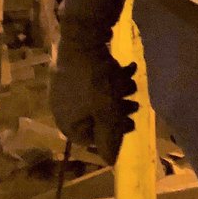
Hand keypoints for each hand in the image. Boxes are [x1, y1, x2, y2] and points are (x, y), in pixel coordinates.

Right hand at [50, 40, 138, 164]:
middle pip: (96, 115)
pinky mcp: (77, 66)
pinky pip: (98, 78)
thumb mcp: (107, 111)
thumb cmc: (95, 79)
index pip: (88, 138)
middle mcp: (62, 105)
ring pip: (100, 95)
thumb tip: (111, 162)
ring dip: (120, 91)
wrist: (83, 36)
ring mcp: (67, 85)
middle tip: (134, 104)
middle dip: (119, 109)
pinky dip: (114, 76)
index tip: (129, 125)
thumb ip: (109, 136)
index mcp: (66, 120)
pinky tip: (128, 68)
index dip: (111, 134)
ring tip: (131, 82)